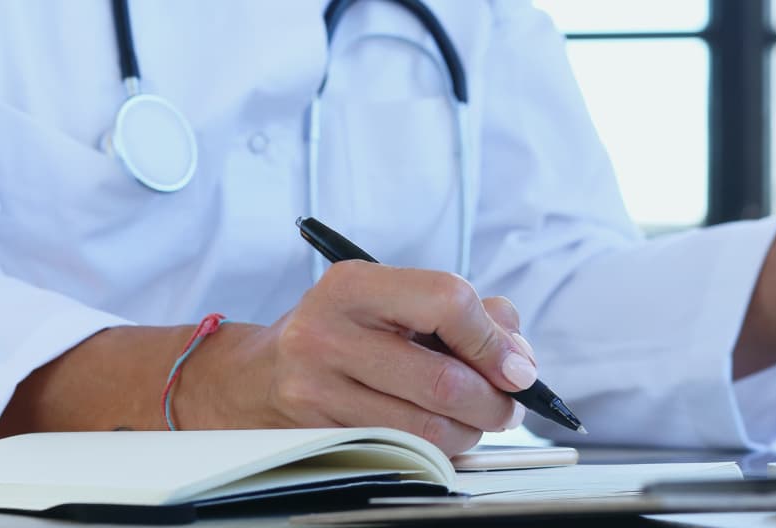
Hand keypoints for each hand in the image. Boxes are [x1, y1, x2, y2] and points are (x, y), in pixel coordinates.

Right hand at [181, 261, 535, 455]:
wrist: (258, 374)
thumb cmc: (345, 330)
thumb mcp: (394, 298)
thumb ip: (467, 313)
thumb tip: (517, 355)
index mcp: (354, 285)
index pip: (448, 302)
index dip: (494, 340)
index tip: (518, 366)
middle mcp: (327, 334)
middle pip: (443, 381)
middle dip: (493, 401)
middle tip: (509, 405)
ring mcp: (315, 389)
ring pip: (427, 428)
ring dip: (469, 431)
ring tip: (475, 419)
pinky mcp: (317, 434)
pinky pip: (401, 451)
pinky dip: (437, 448)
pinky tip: (439, 431)